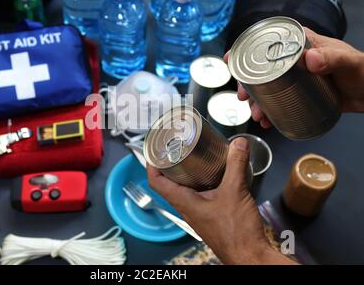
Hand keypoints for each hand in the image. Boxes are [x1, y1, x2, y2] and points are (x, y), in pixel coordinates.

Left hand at [147, 137, 294, 264]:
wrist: (249, 256)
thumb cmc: (236, 231)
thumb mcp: (235, 191)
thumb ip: (236, 165)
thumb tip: (238, 143)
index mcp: (184, 202)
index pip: (156, 182)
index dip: (151, 165)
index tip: (154, 151)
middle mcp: (187, 209)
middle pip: (169, 184)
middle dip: (170, 165)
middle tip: (175, 148)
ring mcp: (197, 214)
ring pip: (185, 190)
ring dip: (186, 174)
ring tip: (193, 157)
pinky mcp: (210, 217)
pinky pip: (199, 196)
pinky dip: (202, 183)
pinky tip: (215, 175)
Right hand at [224, 28, 363, 127]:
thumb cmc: (363, 71)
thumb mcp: (349, 63)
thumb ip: (332, 58)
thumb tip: (310, 59)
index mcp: (301, 44)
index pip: (268, 41)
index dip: (246, 50)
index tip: (230, 59)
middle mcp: (294, 60)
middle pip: (261, 69)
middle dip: (248, 83)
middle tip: (243, 97)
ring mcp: (295, 79)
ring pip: (267, 87)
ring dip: (257, 101)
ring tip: (258, 116)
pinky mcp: (299, 95)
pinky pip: (279, 101)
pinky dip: (270, 111)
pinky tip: (267, 122)